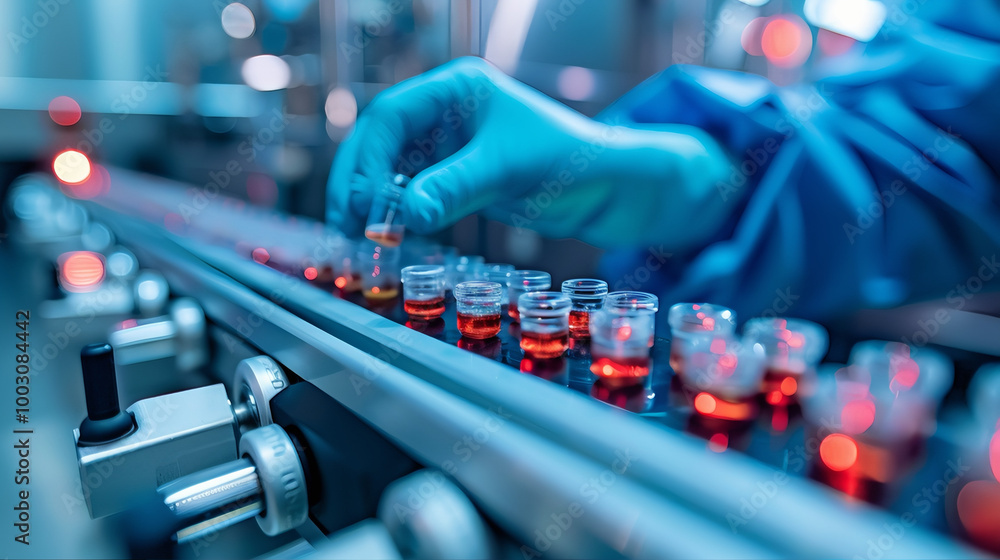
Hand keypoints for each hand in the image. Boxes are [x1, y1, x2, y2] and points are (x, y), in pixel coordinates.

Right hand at [328, 57, 727, 248]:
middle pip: (381, 142)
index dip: (367, 160)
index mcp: (455, 88)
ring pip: (391, 169)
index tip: (362, 203)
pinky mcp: (456, 173)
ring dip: (372, 202)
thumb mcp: (507, 170)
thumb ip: (455, 187)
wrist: (606, 187)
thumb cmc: (568, 160)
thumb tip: (405, 215)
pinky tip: (389, 236)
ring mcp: (449, 142)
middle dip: (359, 183)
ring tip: (360, 238)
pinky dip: (397, 213)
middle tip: (347, 226)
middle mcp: (445, 111)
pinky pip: (412, 189)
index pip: (390, 116)